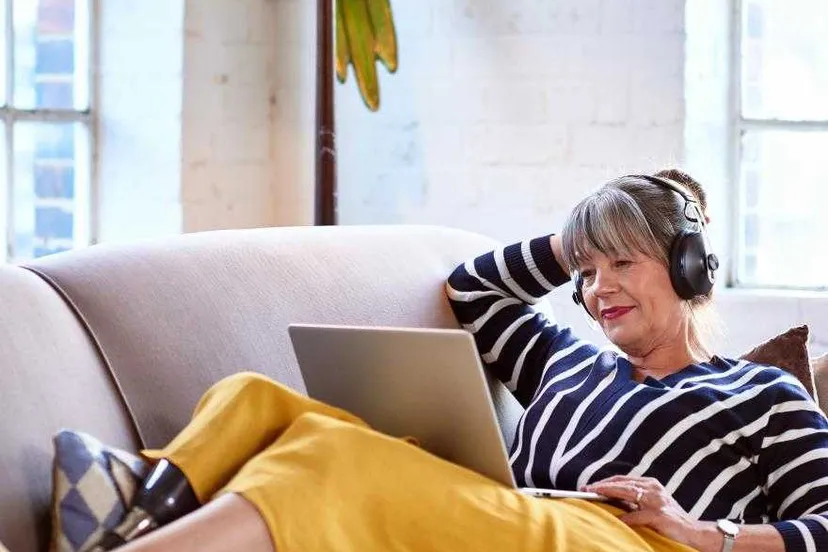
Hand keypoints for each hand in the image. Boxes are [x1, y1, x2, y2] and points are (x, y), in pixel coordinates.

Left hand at [582, 475, 717, 550]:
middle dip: (602, 485)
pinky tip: (616, 519)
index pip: (623, 479)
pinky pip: (638, 515)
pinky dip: (626, 517)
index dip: (605, 482)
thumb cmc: (670, 520)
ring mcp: (657, 500)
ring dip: (609, 493)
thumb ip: (634, 502)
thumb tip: (609, 500)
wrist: (695, 533)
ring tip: (594, 495)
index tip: (589, 486)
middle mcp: (653, 488)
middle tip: (586, 488)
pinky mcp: (660, 515)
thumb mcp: (650, 506)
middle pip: (622, 483)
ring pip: (627, 492)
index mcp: (650, 484)